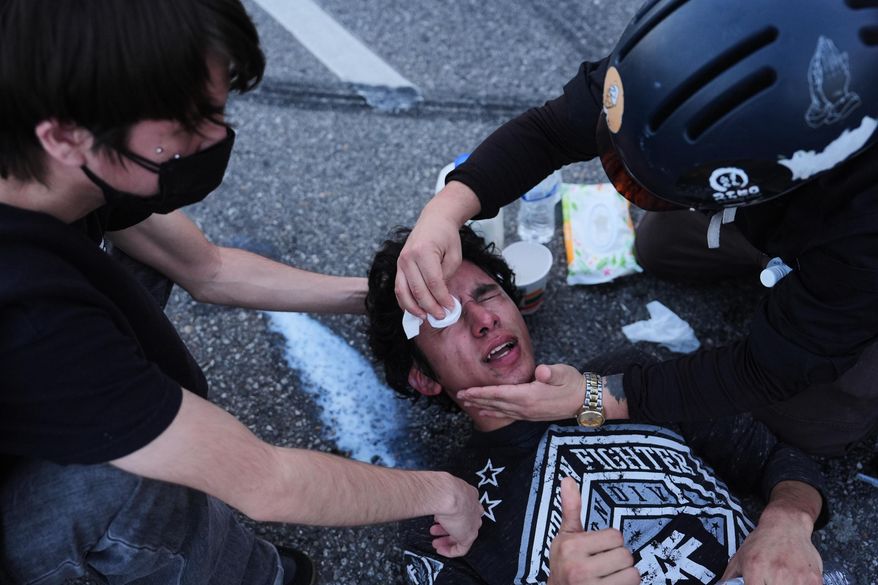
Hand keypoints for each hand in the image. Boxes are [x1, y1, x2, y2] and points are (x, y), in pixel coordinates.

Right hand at [395, 181, 480, 319]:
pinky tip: (414, 310)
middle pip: (418, 290)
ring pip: (403, 292)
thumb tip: (440, 298)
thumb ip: (446, 276)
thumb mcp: (454, 255)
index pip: (433, 283)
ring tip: (425, 318)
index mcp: (424, 252)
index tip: (451, 308)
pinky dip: (404, 302)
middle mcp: (408, 257)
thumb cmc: (447, 237)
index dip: (442, 298)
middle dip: (430, 307)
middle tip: (441, 317)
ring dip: (414, 308)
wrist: (434, 220)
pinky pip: (399, 288)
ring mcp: (400, 262)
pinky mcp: (398, 266)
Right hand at [430, 474, 482, 556]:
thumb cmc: (443, 489)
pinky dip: (450, 550)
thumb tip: (427, 494)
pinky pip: (461, 548)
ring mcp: (473, 523)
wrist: (449, 495)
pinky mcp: (469, 536)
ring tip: (435, 541)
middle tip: (436, 530)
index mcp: (469, 494)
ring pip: (462, 534)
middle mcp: (474, 509)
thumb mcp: (441, 490)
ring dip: (447, 539)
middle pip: (463, 521)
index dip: (450, 514)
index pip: (463, 507)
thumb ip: (438, 494)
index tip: (440, 518)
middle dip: (447, 527)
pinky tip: (440, 549)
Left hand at [458, 364, 584, 420]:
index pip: (499, 393)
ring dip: (482, 406)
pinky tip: (486, 411)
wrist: (586, 401)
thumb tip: (541, 372)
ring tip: (467, 404)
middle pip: (495, 403)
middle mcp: (525, 408)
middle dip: (476, 399)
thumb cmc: (573, 383)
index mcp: (530, 396)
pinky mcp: (531, 415)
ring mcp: (528, 414)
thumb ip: (551, 373)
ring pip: (499, 410)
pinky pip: (507, 414)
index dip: (481, 392)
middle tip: (459, 396)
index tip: (466, 391)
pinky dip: (494, 412)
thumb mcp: (564, 374)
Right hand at [548, 477, 638, 584]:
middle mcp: (578, 568)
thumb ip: (570, 509)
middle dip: (618, 560)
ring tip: (609, 577)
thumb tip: (568, 479)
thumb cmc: (564, 567)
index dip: (610, 543)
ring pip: (632, 573)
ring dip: (625, 576)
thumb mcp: (564, 538)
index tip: (599, 550)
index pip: (615, 535)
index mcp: (571, 547)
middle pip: (625, 554)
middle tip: (605, 566)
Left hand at [721, 483, 821, 584]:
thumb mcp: (739, 558)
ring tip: (781, 581)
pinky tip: (794, 581)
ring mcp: (798, 578)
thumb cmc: (762, 543)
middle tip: (768, 581)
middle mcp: (777, 574)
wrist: (786, 524)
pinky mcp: (814, 580)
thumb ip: (730, 579)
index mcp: (755, 569)